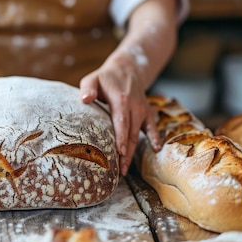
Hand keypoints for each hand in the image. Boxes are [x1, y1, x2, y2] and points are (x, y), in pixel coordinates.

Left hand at [79, 52, 160, 175]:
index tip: (120, 152)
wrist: (127, 69)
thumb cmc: (106, 78)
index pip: (121, 121)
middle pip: (130, 132)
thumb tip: (85, 99)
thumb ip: (88, 88)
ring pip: (138, 134)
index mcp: (121, 99)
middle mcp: (135, 106)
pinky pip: (152, 128)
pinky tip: (156, 149)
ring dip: (133, 151)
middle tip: (119, 171)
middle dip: (126, 153)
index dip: (121, 137)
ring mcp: (142, 110)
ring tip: (125, 170)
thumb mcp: (93, 79)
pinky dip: (155, 138)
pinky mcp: (147, 113)